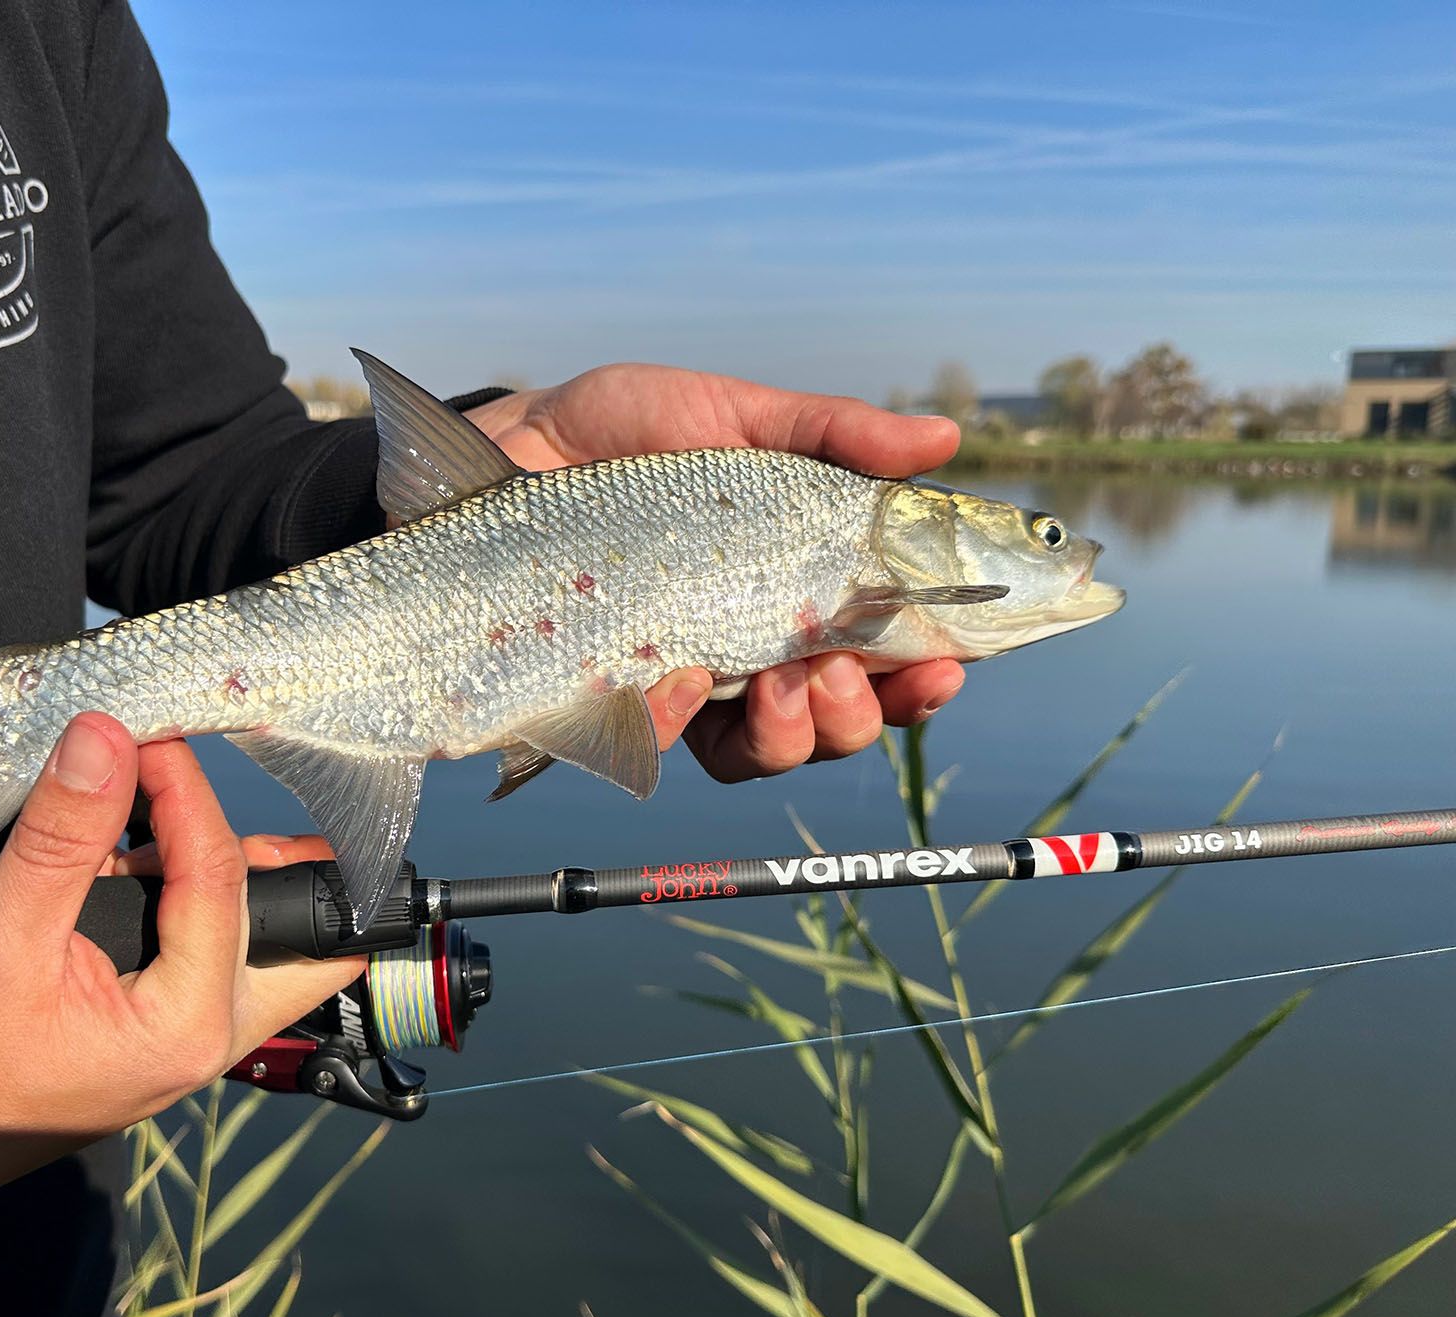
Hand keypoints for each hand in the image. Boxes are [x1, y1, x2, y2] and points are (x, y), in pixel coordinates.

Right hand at [0, 715, 362, 1285]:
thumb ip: (62, 836)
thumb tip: (106, 736)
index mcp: (189, 1028)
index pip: (223, 878)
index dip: (188, 792)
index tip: (150, 735)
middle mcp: (209, 1041)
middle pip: (297, 936)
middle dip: (264, 856)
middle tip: (196, 797)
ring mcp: (184, 1042)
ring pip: (252, 946)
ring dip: (217, 876)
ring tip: (146, 824)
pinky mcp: (152, 1032)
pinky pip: (201, 959)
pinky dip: (179, 905)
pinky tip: (117, 868)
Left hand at [467, 367, 967, 779]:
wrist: (516, 446)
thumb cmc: (630, 436)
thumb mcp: (736, 418)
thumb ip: (832, 435)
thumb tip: (942, 440)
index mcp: (797, 595)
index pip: (882, 658)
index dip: (923, 678)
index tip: (945, 666)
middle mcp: (751, 653)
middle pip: (832, 727)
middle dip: (856, 717)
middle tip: (838, 672)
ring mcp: (683, 683)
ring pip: (759, 754)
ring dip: (788, 735)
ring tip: (779, 684)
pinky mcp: (611, 700)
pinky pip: (655, 745)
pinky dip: (672, 723)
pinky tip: (672, 683)